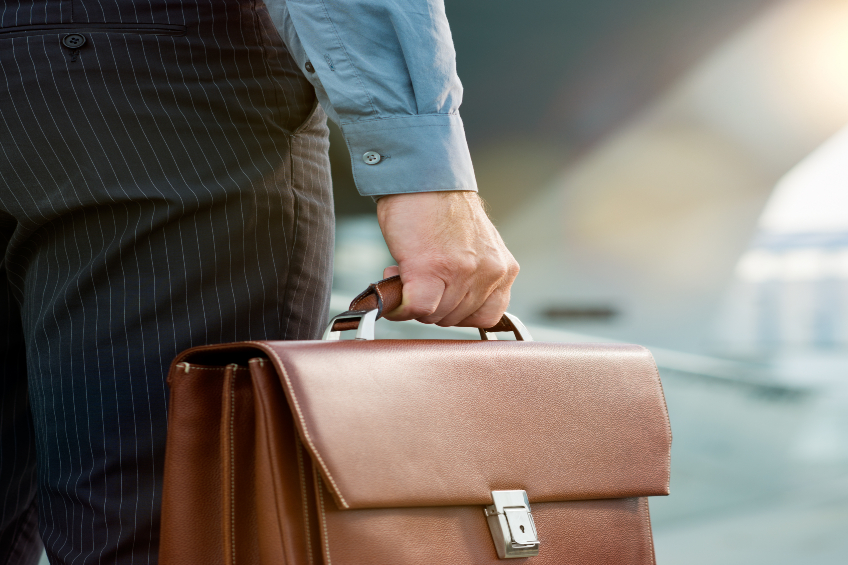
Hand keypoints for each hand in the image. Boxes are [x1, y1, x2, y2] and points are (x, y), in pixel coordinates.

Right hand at [376, 191, 518, 327]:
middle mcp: (490, 272)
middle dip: (432, 306)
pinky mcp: (432, 270)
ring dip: (413, 303)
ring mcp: (464, 272)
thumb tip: (443, 305)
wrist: (422, 176)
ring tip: (406, 273)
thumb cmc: (439, 208)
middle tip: (417, 282)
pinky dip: (400, 306)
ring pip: (435, 316)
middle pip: (457, 318)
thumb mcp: (473, 247)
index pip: (485, 315)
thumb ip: (471, 277)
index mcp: (503, 268)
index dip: (455, 310)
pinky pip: (417, 308)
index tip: (439, 297)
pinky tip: (393, 287)